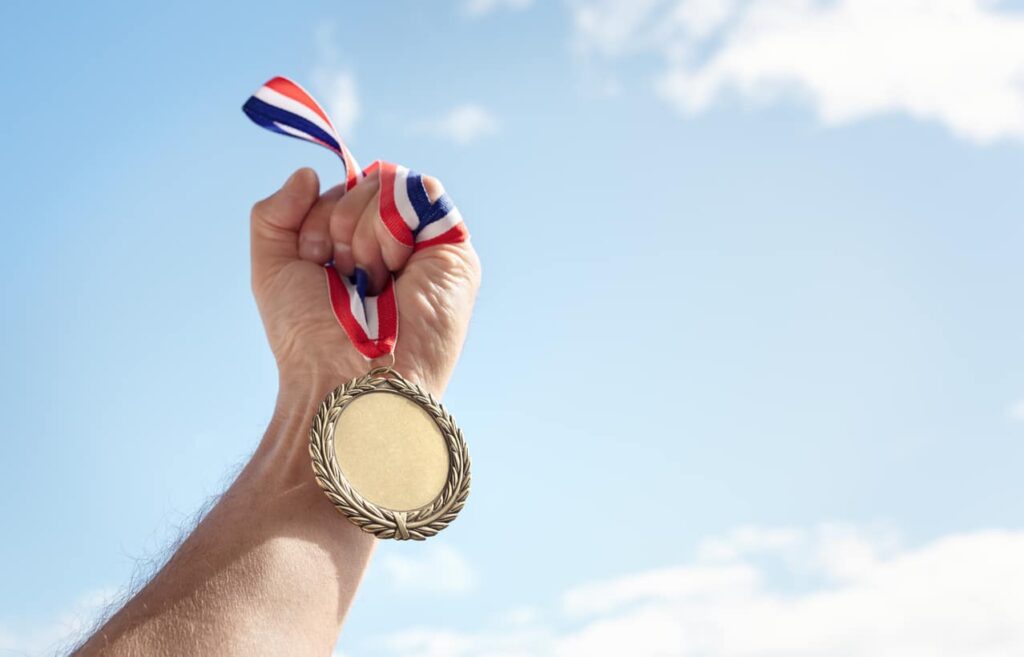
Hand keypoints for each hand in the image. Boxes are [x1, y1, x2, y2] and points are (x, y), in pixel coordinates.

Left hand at [250, 167, 480, 396]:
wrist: (345, 376)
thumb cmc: (309, 338)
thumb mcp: (273, 269)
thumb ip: (274, 214)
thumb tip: (310, 173)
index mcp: (356, 248)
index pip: (343, 190)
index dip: (319, 213)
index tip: (314, 258)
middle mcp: (393, 245)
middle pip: (365, 182)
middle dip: (338, 222)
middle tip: (344, 276)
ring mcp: (425, 247)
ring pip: (391, 182)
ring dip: (363, 229)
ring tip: (370, 281)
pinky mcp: (454, 251)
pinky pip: (424, 192)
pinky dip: (392, 222)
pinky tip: (392, 265)